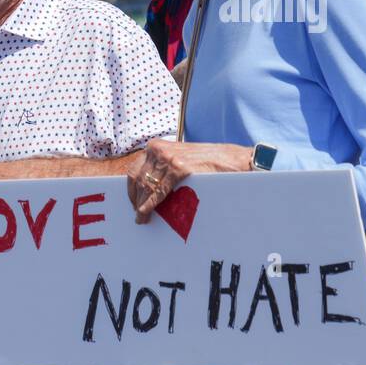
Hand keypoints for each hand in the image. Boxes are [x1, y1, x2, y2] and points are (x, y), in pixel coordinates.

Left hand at [126, 139, 252, 223]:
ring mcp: (168, 158)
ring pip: (146, 186)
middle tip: (137, 215)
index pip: (135, 170)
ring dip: (142, 205)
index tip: (133, 202)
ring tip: (142, 218)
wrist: (234, 159)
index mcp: (156, 146)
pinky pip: (159, 190)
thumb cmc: (208, 162)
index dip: (131, 189)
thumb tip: (146, 188)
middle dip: (135, 199)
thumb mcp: (179, 159)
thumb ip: (162, 168)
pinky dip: (151, 204)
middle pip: (138, 179)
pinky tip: (146, 212)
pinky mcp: (179, 167)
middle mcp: (158, 150)